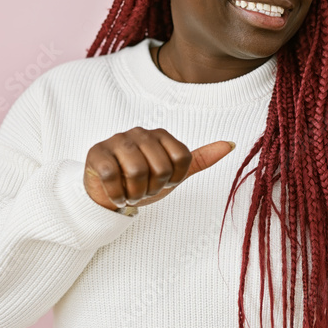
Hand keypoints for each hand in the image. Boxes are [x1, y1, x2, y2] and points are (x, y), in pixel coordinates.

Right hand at [83, 127, 235, 210]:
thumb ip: (199, 159)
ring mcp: (116, 140)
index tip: (162, 183)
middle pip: (160, 167)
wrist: (106, 194)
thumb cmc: (141, 182)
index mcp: (160, 135)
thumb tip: (231, 144)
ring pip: (137, 171)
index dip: (174, 179)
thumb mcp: (173, 173)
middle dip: (153, 188)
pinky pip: (113, 177)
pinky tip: (116, 195)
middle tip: (143, 190)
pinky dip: (117, 194)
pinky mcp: (97, 153)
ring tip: (129, 192)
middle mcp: (139, 132)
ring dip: (135, 193)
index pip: (182, 158)